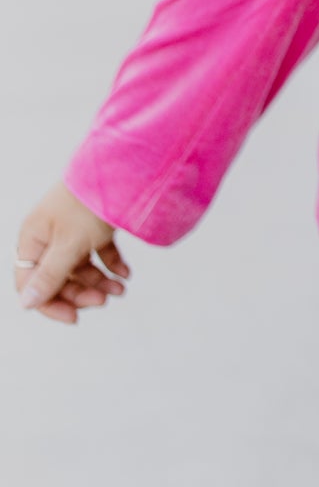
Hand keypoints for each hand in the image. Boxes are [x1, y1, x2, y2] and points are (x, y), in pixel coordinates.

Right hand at [13, 183, 129, 324]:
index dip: (50, 303)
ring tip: (121, 288)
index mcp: (33, 239)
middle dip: (81, 292)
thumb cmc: (88, 204)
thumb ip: (49, 276)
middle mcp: (49, 235)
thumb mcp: (68, 245)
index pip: (31, 283)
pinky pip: (97, 251)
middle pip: (58, 277)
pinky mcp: (93, 224)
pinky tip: (125, 273)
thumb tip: (26, 304)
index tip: (75, 317)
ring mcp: (71, 229)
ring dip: (99, 281)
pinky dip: (110, 263)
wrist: (123, 169)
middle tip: (105, 299)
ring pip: (80, 266)